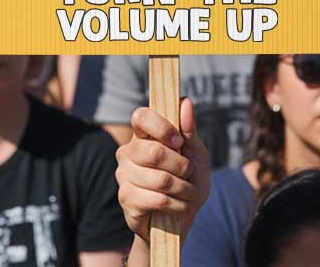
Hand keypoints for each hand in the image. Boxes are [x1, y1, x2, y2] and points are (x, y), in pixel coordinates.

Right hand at [116, 98, 210, 243]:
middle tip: (189, 173)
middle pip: (154, 151)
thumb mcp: (195, 154)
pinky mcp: (126, 199)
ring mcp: (123, 175)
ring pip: (160, 179)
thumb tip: (185, 101)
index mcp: (142, 134)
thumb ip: (189, 130)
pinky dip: (177, 204)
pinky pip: (157, 199)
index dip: (162, 127)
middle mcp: (128, 151)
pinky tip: (178, 206)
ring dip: (183, 188)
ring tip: (187, 192)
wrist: (181, 219)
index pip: (141, 116)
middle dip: (181, 166)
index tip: (180, 142)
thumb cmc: (188, 180)